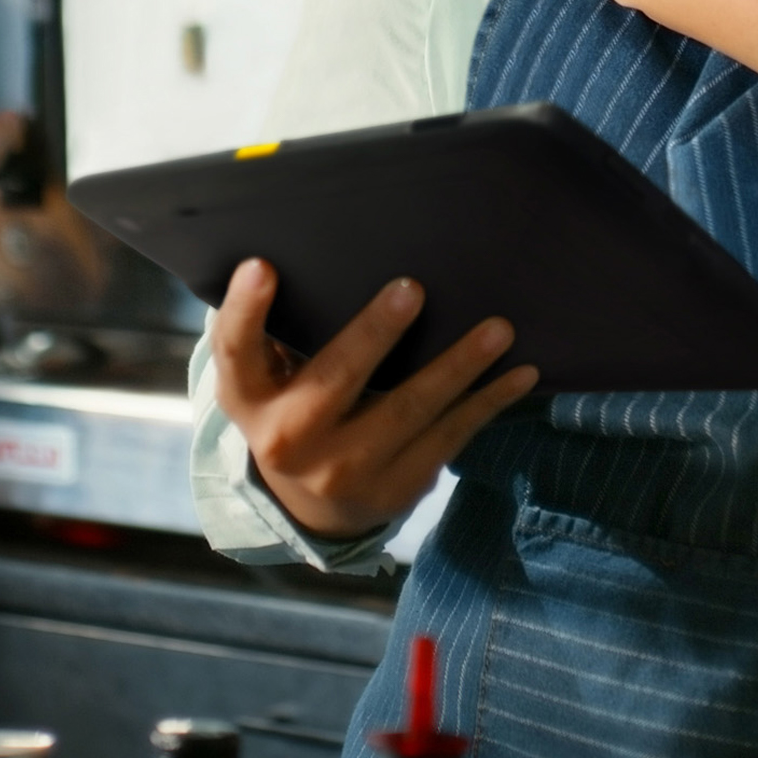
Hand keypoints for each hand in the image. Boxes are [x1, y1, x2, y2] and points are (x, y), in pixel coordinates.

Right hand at [208, 259, 539, 542]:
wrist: (312, 508)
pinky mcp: (397, 486)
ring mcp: (346, 469)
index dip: (246, 310)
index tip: (262, 266)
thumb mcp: (264, 379)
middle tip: (412, 288)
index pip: (237, 351)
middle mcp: (291, 438)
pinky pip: (449, 436)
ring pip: (409, 410)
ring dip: (458, 366)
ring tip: (498, 329)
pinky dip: (487, 402)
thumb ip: (275, 330)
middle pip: (336, 379)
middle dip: (375, 334)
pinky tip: (519, 373)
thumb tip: (304, 249)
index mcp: (250, 398)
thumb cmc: (292, 407)